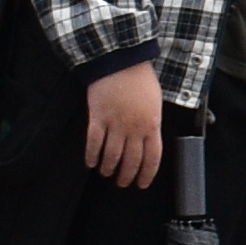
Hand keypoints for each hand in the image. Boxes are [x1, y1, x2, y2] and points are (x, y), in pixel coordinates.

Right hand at [82, 60, 167, 188]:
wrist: (121, 60)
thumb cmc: (140, 79)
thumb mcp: (155, 102)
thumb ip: (152, 122)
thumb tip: (148, 139)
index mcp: (152, 125)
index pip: (152, 158)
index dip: (146, 174)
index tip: (141, 183)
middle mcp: (134, 129)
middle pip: (130, 161)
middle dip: (126, 176)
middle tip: (122, 183)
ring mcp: (115, 124)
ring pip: (111, 156)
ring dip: (108, 168)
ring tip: (105, 172)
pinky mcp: (98, 118)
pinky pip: (93, 143)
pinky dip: (91, 156)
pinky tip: (90, 163)